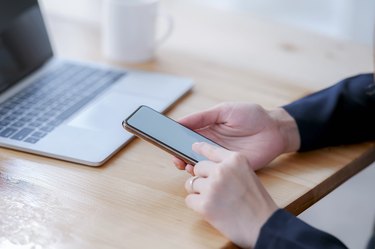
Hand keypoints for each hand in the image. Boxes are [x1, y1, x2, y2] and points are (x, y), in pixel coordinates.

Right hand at [174, 102, 299, 172]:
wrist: (275, 130)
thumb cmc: (251, 115)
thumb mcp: (224, 110)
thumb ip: (203, 117)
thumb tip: (180, 121)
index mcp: (208, 129)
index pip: (186, 136)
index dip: (175, 139)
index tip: (165, 141)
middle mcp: (211, 144)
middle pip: (189, 152)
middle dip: (178, 155)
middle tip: (174, 158)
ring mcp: (219, 157)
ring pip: (199, 164)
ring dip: (189, 165)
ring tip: (185, 164)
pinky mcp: (229, 168)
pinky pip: (213, 172)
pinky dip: (204, 173)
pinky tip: (199, 170)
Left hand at [185, 142, 277, 247]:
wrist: (264, 227)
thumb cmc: (257, 204)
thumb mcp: (247, 175)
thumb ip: (229, 168)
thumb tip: (205, 167)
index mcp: (235, 160)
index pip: (211, 149)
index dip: (201, 149)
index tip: (193, 147)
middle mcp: (222, 170)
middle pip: (198, 168)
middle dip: (202, 179)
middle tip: (214, 191)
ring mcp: (212, 187)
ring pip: (191, 184)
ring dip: (199, 193)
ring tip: (216, 202)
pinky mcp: (204, 204)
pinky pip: (189, 200)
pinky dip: (197, 206)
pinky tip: (211, 210)